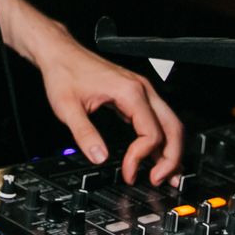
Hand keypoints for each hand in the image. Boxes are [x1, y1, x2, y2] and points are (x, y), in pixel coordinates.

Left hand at [36, 33, 184, 185]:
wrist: (61, 54)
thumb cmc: (65, 73)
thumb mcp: (68, 108)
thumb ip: (84, 134)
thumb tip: (99, 158)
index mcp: (130, 92)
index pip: (151, 134)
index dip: (140, 158)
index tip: (128, 172)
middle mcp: (142, 90)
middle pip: (173, 128)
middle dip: (172, 158)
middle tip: (162, 180)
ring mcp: (142, 92)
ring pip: (170, 123)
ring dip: (171, 149)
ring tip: (167, 174)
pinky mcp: (136, 96)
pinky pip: (158, 119)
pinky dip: (162, 139)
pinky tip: (157, 156)